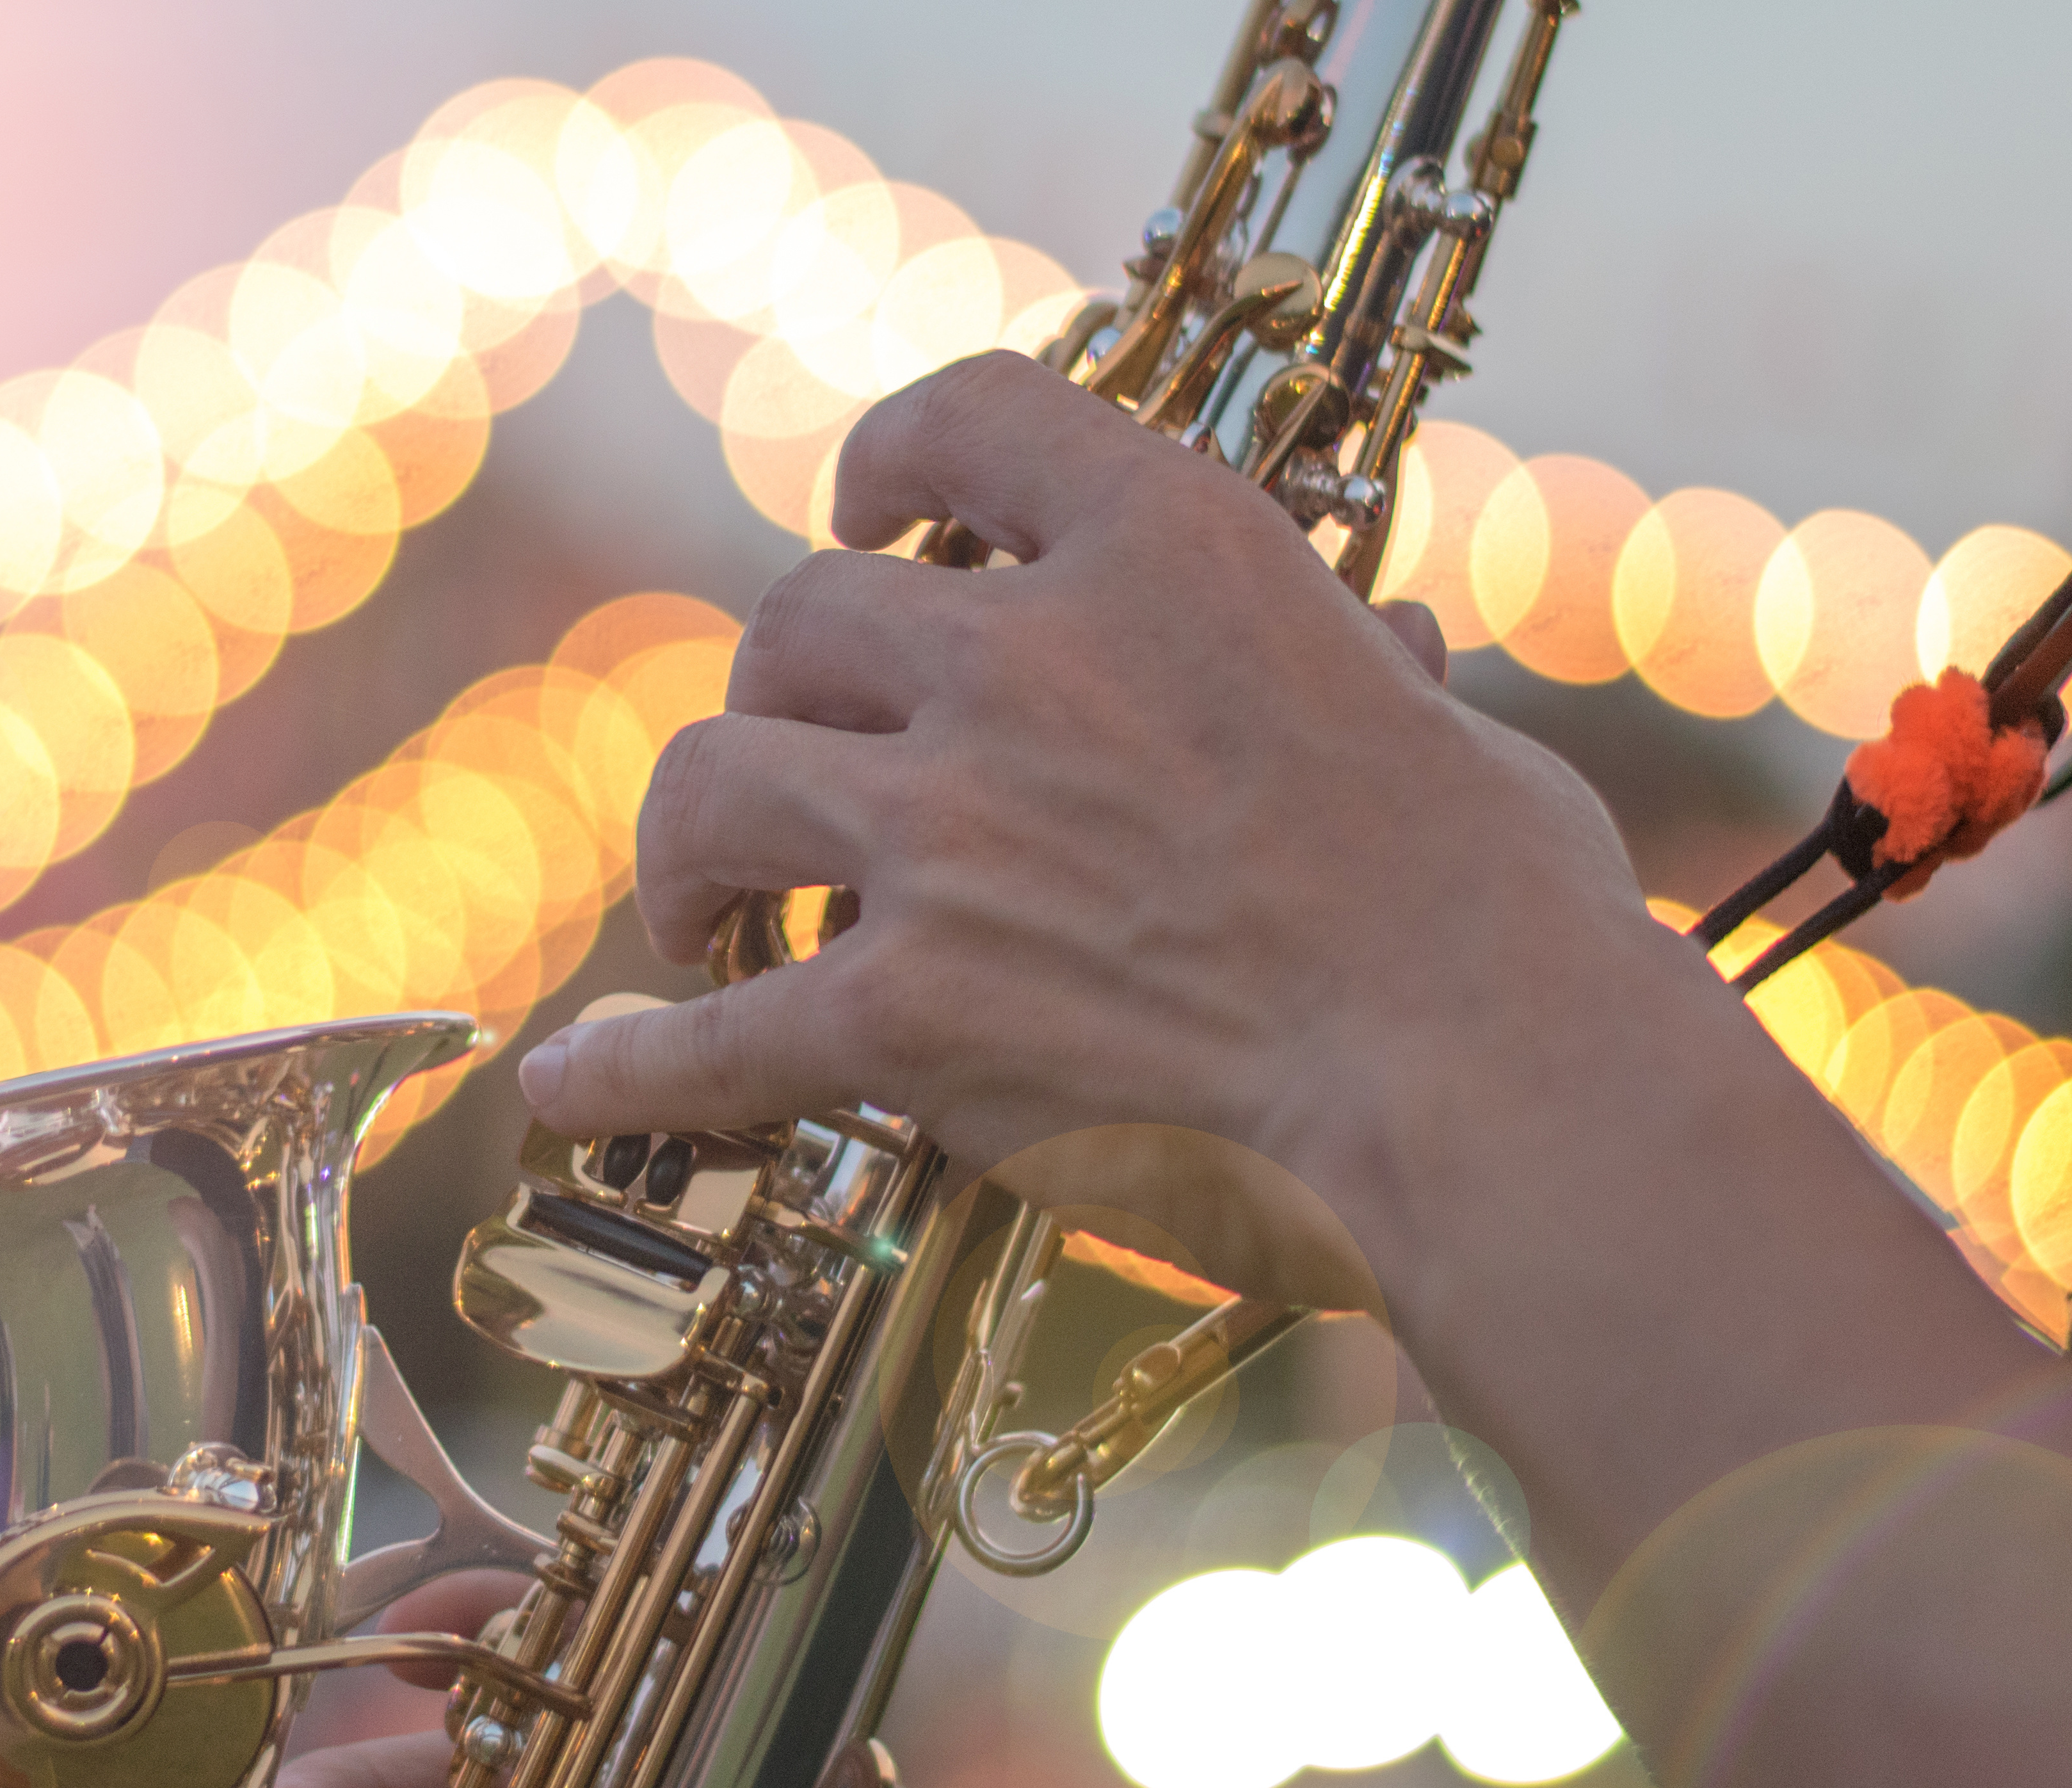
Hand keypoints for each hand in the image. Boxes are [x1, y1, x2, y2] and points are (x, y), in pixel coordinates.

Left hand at [511, 351, 1647, 1295]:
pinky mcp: (914, 1010)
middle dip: (783, 691)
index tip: (873, 510)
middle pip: (803, 619)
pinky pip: (716, 1037)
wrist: (1488, 1080)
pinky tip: (568, 1081)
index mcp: (1170, 554)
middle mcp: (1030, 665)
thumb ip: (1368, 672)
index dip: (892, 460)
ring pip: (717, 779)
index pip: (972, 421)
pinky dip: (630, 1065)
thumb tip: (1385, 649)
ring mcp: (952, 836)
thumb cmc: (1502, 914)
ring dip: (687, 839)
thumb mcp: (1447, 725)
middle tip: (796, 767)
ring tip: (696, 906)